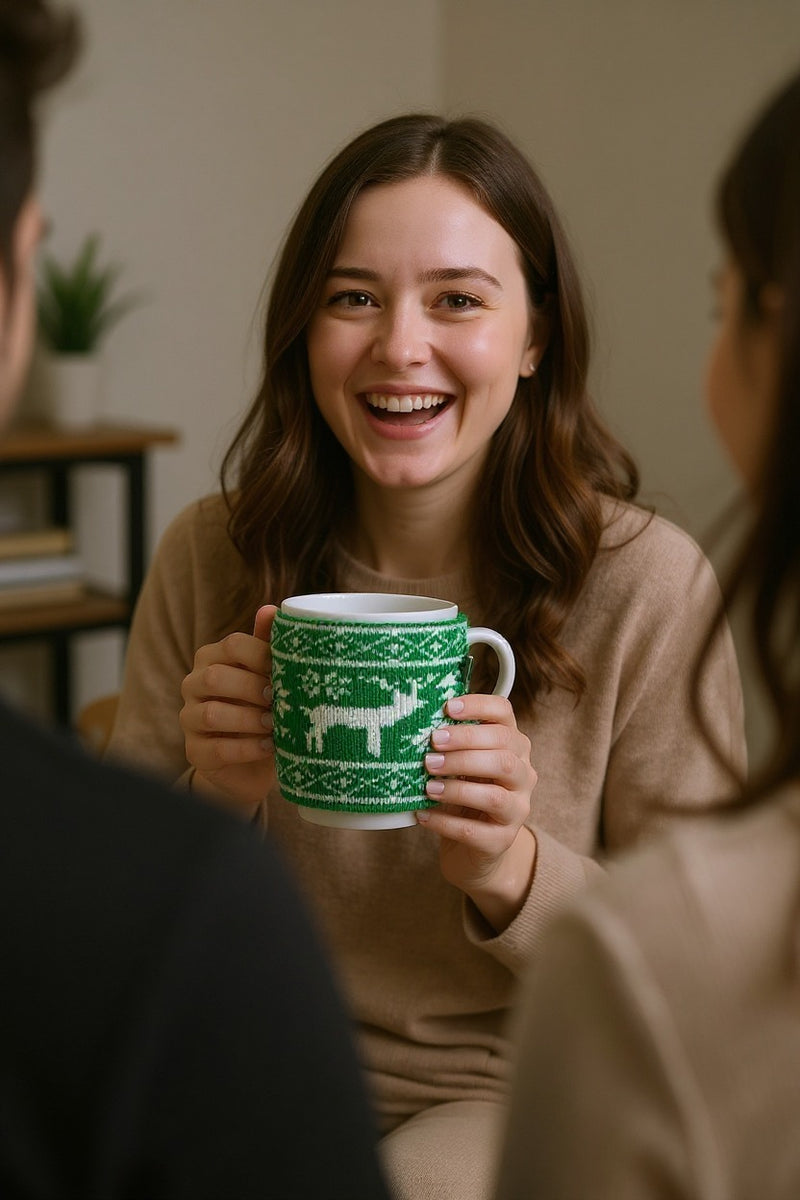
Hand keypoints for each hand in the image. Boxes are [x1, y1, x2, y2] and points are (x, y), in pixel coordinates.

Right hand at [179, 604, 275, 815]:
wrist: (255, 762)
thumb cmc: (264, 708)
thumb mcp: (269, 676)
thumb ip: (268, 645)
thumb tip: (271, 609)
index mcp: (212, 658)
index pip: (233, 645)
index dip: (263, 655)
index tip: (290, 669)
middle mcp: (194, 684)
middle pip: (216, 677)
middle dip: (253, 688)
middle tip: (281, 699)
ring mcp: (189, 719)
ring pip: (210, 713)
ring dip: (249, 719)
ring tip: (276, 725)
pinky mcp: (195, 752)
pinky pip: (216, 748)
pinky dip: (247, 748)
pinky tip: (269, 747)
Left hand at [417, 693, 537, 932]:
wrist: (474, 848)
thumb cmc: (464, 793)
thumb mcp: (462, 763)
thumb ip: (451, 743)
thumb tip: (416, 722)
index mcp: (513, 745)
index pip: (504, 715)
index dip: (479, 706)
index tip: (447, 708)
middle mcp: (524, 774)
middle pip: (503, 754)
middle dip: (464, 749)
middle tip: (431, 752)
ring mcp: (517, 809)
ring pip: (494, 795)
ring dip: (457, 788)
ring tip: (428, 786)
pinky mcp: (502, 840)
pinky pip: (474, 831)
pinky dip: (445, 822)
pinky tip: (423, 815)